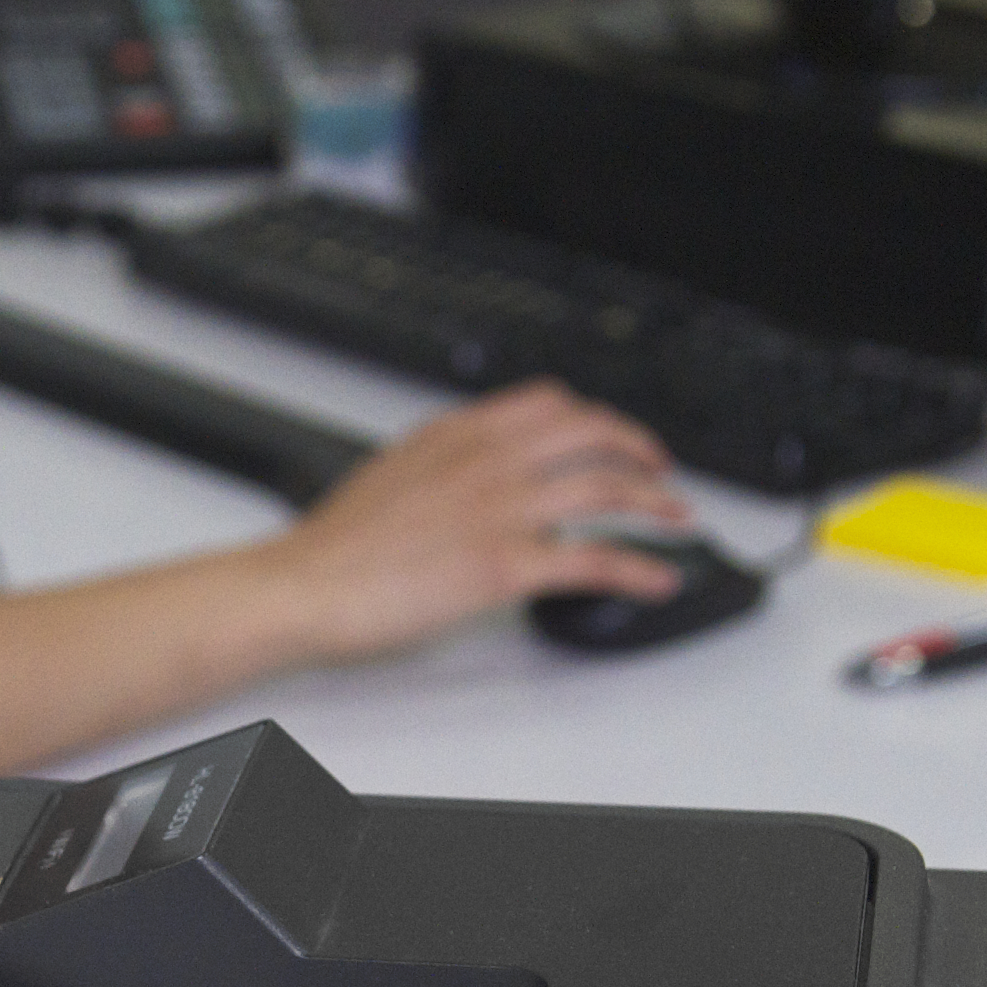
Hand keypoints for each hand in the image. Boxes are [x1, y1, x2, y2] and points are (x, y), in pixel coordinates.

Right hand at [254, 382, 696, 660]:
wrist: (308, 583)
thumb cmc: (336, 543)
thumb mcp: (392, 471)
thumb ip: (440, 460)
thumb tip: (465, 465)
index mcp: (459, 434)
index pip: (549, 403)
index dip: (596, 416)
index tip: (612, 433)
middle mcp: (489, 461)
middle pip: (592, 433)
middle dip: (641, 449)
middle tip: (662, 470)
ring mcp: (502, 510)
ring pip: (606, 487)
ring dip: (656, 501)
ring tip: (678, 516)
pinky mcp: (507, 565)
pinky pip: (594, 559)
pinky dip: (640, 566)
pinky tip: (660, 576)